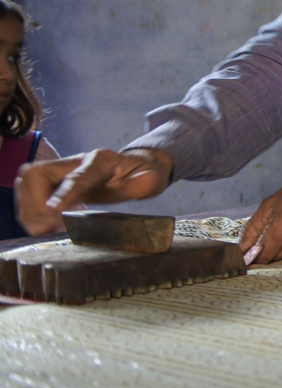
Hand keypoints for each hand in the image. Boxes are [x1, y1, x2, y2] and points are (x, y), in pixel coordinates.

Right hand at [16, 148, 173, 234]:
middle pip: (36, 177)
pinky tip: (49, 224)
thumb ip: (145, 183)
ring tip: (53, 226)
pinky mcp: (46, 182)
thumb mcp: (151, 178)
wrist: (132, 167)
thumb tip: (146, 180)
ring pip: (24, 187)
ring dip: (32, 213)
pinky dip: (31, 215)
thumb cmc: (141, 173)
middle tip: (56, 224)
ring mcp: (56, 170)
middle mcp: (73, 162)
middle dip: (37, 205)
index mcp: (100, 161)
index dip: (64, 193)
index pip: (78, 177)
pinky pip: (25, 198)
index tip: (53, 210)